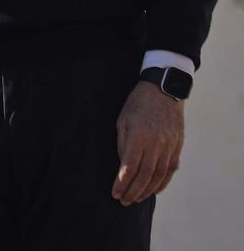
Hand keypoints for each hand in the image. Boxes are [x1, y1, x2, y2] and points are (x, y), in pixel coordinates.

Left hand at [112, 80, 183, 205]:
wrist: (164, 91)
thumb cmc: (137, 104)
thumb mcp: (122, 120)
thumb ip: (122, 144)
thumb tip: (123, 166)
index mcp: (139, 136)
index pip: (129, 167)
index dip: (122, 183)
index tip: (114, 193)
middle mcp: (156, 144)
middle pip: (145, 175)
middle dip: (133, 191)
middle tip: (123, 201)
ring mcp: (169, 146)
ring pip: (159, 176)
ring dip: (147, 190)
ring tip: (135, 198)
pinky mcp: (177, 147)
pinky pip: (170, 170)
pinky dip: (162, 183)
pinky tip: (153, 190)